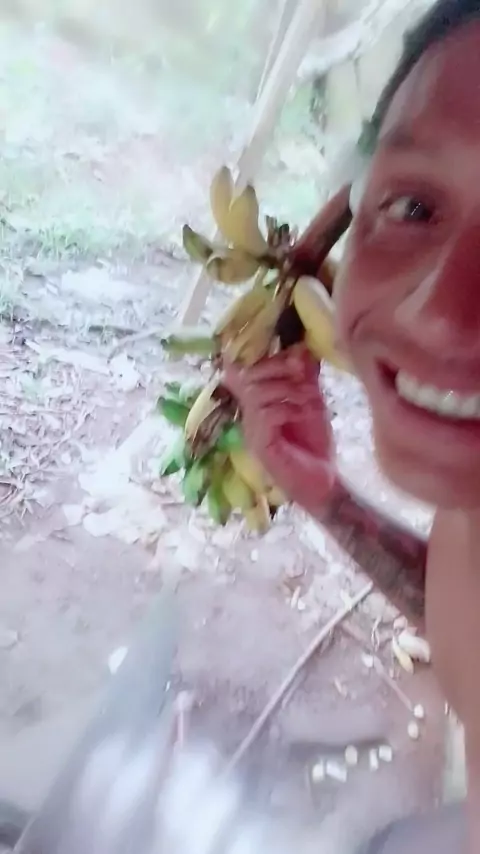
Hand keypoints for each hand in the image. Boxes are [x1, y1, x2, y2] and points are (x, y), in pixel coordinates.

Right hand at [223, 345, 335, 511]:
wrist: (324, 481)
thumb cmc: (314, 443)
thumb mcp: (312, 402)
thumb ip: (305, 377)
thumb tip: (302, 347)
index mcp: (258, 402)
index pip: (242, 370)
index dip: (263, 357)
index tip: (294, 355)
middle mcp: (249, 415)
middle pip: (245, 376)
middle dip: (275, 367)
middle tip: (300, 371)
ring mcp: (252, 431)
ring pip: (256, 393)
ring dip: (287, 389)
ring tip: (310, 398)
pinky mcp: (261, 445)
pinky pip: (266, 415)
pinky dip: (289, 408)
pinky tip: (306, 413)